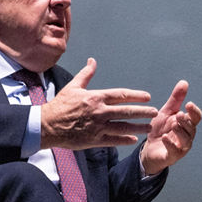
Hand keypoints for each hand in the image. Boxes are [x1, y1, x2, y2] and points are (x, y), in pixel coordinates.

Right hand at [40, 58, 157, 150]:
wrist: (47, 125)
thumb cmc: (60, 105)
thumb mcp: (73, 87)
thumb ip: (86, 74)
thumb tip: (92, 61)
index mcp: (95, 97)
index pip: (121, 95)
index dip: (136, 96)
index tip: (148, 97)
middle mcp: (99, 112)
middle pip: (127, 111)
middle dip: (143, 112)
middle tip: (155, 113)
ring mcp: (97, 127)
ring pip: (123, 127)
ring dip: (138, 127)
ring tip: (149, 127)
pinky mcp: (93, 140)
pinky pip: (113, 140)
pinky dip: (124, 140)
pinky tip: (133, 139)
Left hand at [140, 80, 201, 174]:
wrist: (149, 148)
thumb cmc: (161, 129)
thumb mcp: (166, 112)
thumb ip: (176, 99)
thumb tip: (184, 82)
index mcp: (187, 124)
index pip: (196, 117)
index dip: (194, 111)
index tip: (188, 104)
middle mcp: (187, 135)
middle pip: (192, 128)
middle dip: (186, 121)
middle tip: (178, 115)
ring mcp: (181, 147)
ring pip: (186, 140)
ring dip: (180, 131)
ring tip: (173, 125)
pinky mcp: (172, 156)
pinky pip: (174, 151)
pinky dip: (170, 144)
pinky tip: (165, 137)